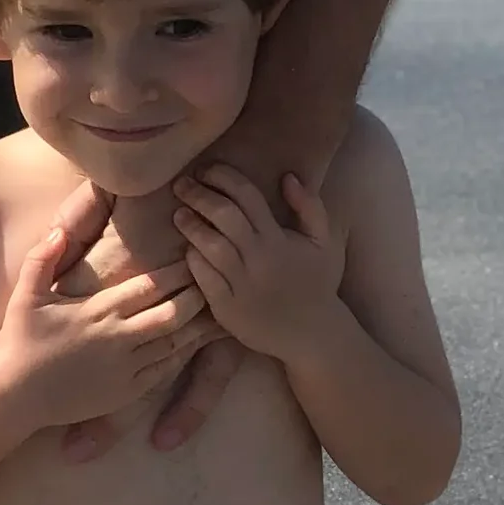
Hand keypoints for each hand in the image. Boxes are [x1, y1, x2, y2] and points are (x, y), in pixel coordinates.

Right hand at [0, 199, 208, 432]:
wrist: (17, 395)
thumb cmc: (21, 341)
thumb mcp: (27, 294)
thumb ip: (42, 258)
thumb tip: (58, 230)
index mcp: (102, 310)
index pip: (151, 286)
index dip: (177, 271)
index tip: (193, 255)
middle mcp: (121, 337)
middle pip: (173, 313)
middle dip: (196, 295)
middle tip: (213, 280)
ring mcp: (127, 367)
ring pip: (174, 343)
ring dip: (196, 326)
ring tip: (216, 310)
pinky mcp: (128, 392)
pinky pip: (164, 370)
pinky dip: (182, 355)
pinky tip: (193, 345)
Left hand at [173, 165, 344, 362]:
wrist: (311, 335)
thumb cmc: (316, 283)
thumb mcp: (324, 242)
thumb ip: (310, 206)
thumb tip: (287, 176)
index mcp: (278, 239)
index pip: (247, 196)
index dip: (223, 177)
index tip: (206, 169)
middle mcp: (258, 259)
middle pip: (223, 216)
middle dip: (199, 195)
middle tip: (182, 184)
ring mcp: (241, 285)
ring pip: (209, 246)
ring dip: (190, 225)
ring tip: (179, 213)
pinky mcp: (226, 309)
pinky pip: (203, 278)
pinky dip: (193, 259)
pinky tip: (188, 248)